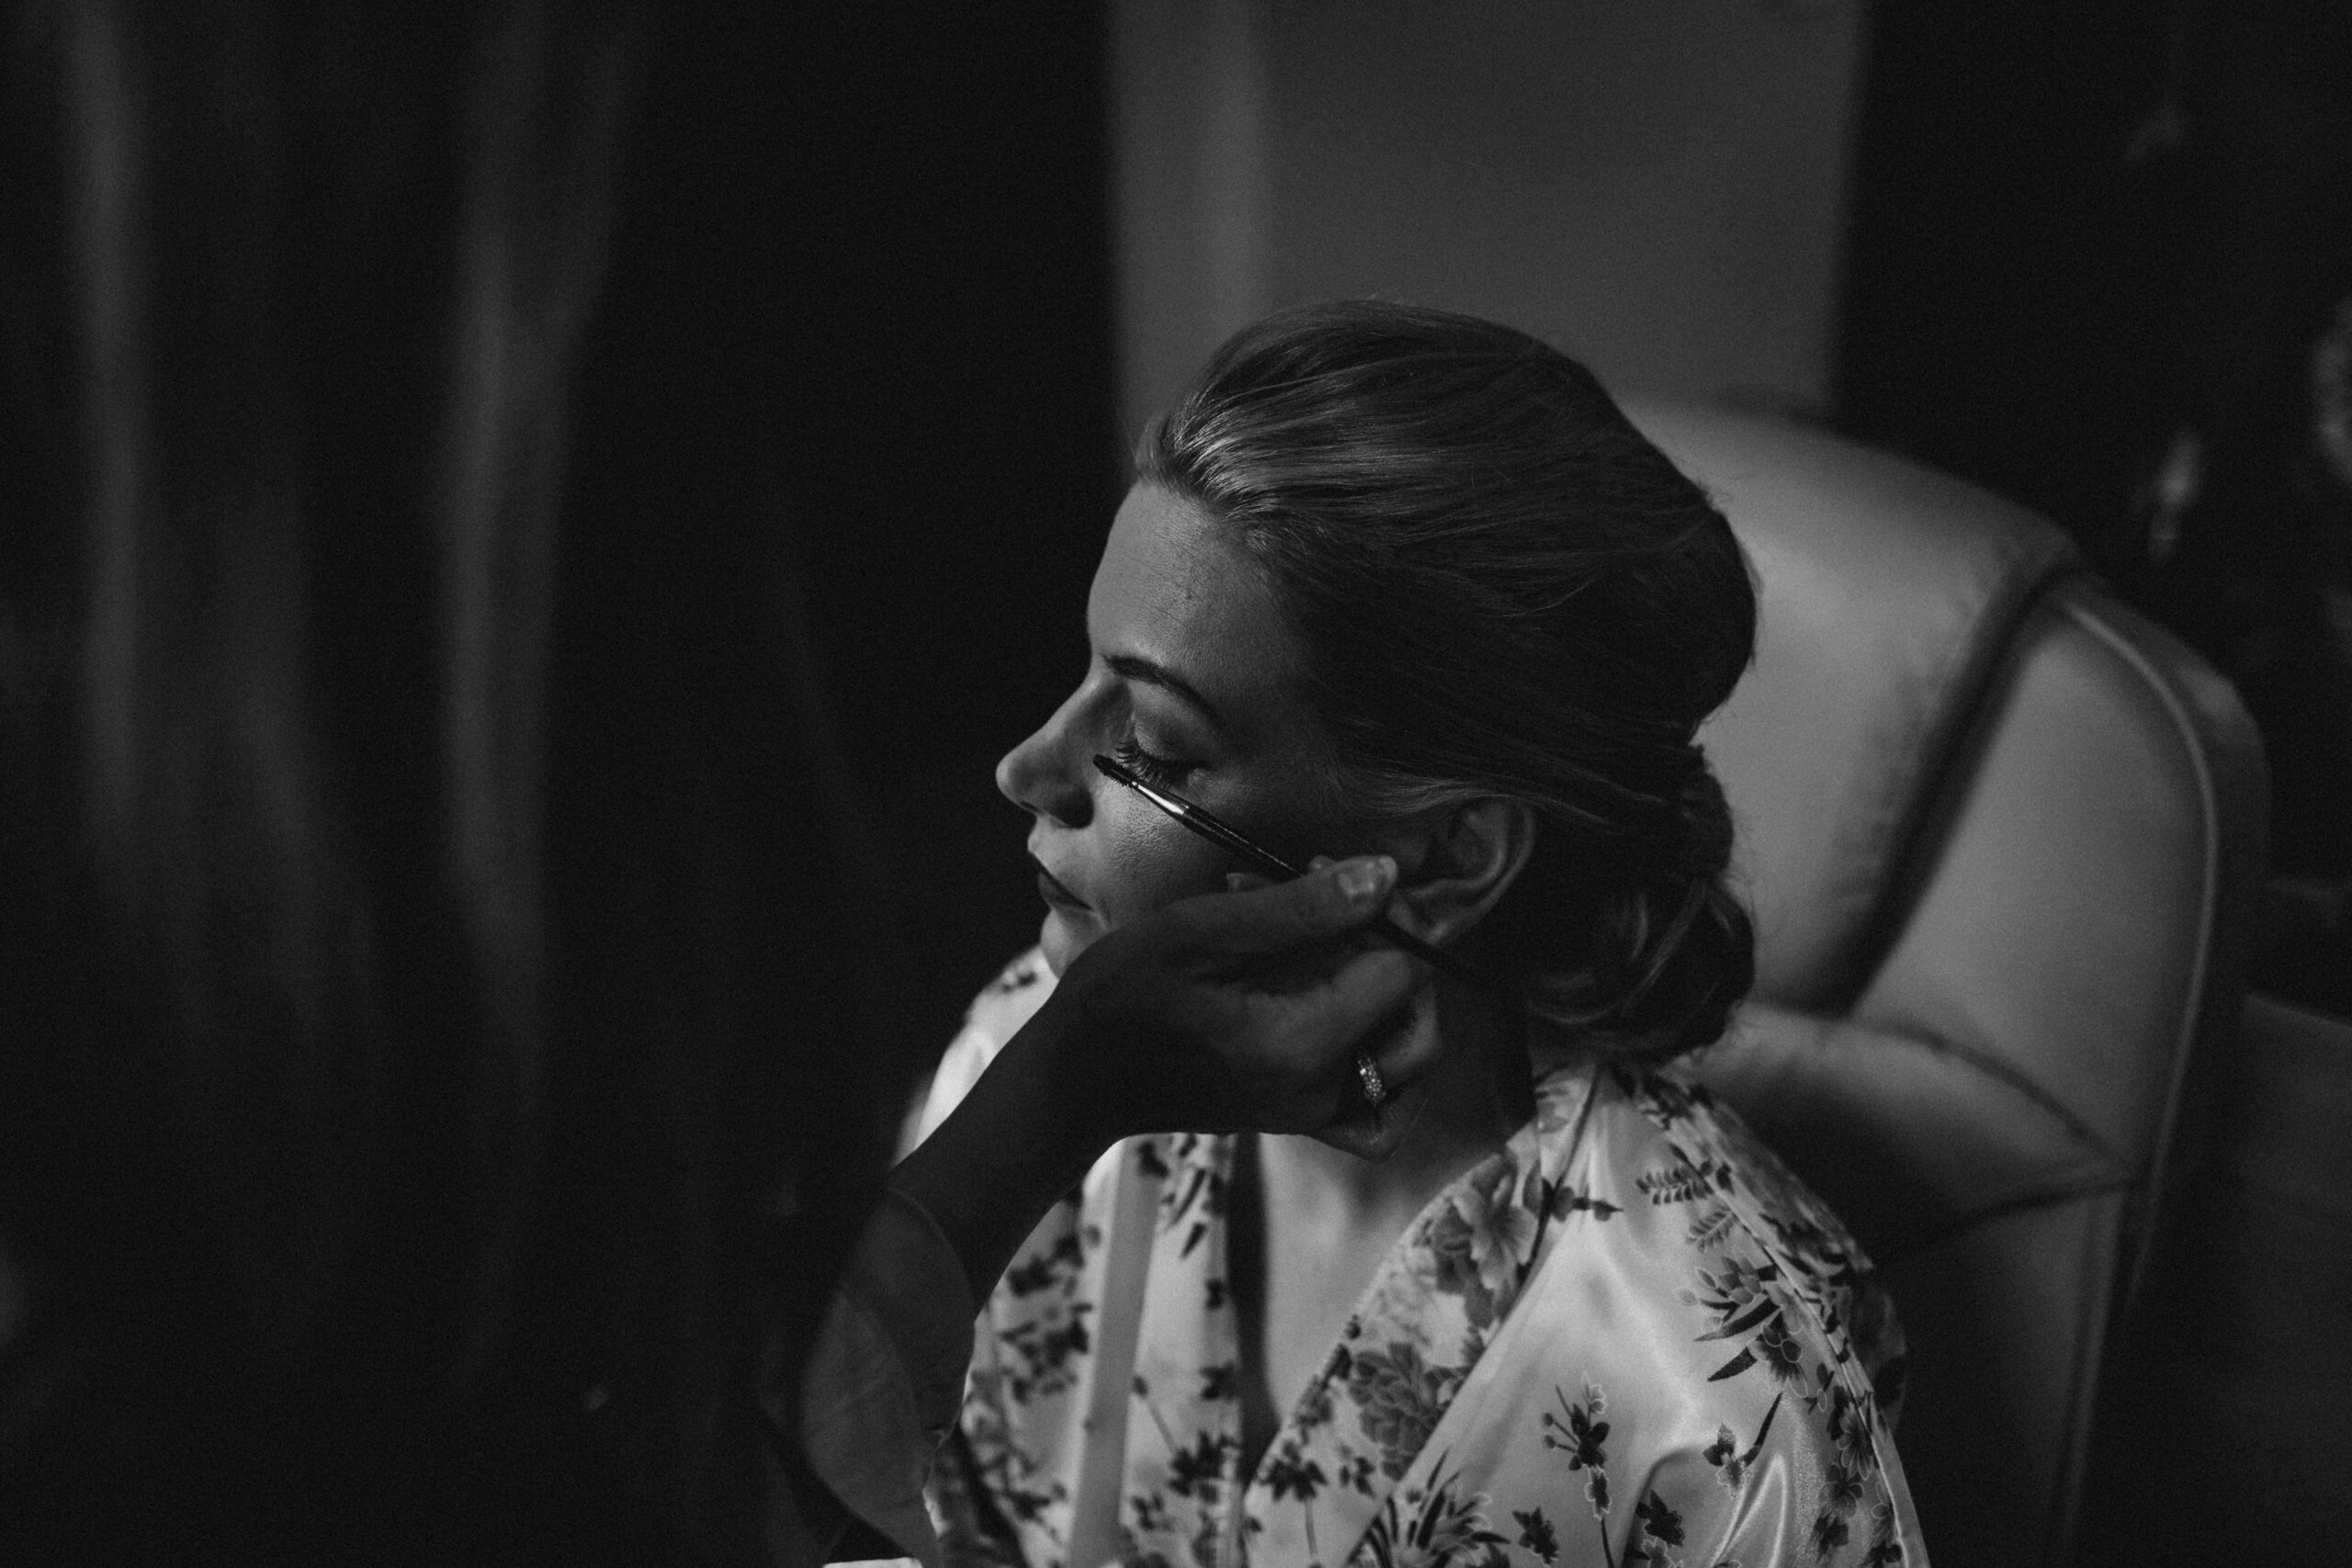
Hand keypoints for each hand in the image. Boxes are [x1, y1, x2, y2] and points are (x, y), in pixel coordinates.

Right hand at [888, 856, 1434, 1302]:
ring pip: (1407, 1069)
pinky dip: (1383, 1069)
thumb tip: (1385, 877)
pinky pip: (1375, 1110)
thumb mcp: (1198, 931)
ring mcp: (1311, 1114)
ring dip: (1396, 1008)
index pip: (1403, 972)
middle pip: (1421, 1025)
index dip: (1388, 913)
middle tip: (1335, 908)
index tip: (1331, 873)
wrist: (1073, 1081)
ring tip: (1343, 957)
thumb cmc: (1119, 997)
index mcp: (1303, 1042)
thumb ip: (1299, 908)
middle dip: (1395, 955)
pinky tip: (1346, 1021)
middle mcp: (1321, 1090)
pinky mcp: (1296, 1120)